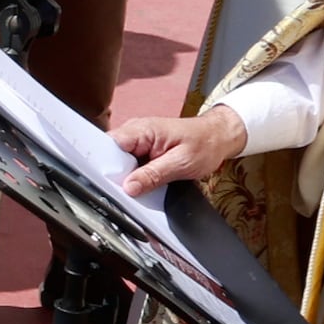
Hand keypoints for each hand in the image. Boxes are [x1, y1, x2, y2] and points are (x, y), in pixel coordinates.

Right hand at [115, 106, 247, 195]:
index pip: (108, 146)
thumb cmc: (204, 144)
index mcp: (141, 130)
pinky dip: (135, 176)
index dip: (105, 166)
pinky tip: (142, 185)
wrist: (218, 137)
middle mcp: (135, 132)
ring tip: (137, 189)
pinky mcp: (142, 150)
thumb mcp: (180, 163)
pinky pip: (130, 165)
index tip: (111, 185)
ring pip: (119, 163)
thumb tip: (129, 187)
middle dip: (116, 176)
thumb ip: (152, 175)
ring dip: (126, 178)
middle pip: (111, 156)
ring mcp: (138, 141)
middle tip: (126, 193)